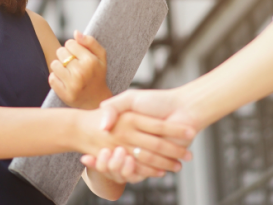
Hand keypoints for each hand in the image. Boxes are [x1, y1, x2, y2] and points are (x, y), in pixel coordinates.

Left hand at [49, 31, 110, 108]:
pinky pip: (51, 78)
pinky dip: (56, 78)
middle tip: (74, 65)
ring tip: (69, 72)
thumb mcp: (101, 56)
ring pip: (54, 64)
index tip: (78, 55)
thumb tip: (76, 32)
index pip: (70, 43)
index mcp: (90, 61)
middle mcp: (81, 72)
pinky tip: (65, 81)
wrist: (96, 100)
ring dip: (60, 66)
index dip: (73, 48)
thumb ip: (90, 42)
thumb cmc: (97, 75)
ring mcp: (72, 84)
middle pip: (60, 52)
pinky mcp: (64, 93)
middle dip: (66, 56)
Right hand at [74, 108, 194, 178]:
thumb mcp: (131, 99)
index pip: (109, 144)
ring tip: (112, 163)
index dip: (98, 153)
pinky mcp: (160, 161)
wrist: (186, 108)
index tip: (85, 157)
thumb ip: (114, 106)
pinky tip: (128, 168)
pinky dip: (140, 173)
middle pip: (118, 158)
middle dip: (106, 163)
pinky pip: (145, 171)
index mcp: (127, 128)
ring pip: (131, 165)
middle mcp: (136, 142)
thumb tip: (102, 125)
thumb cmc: (158, 101)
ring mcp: (147, 152)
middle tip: (96, 162)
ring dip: (120, 168)